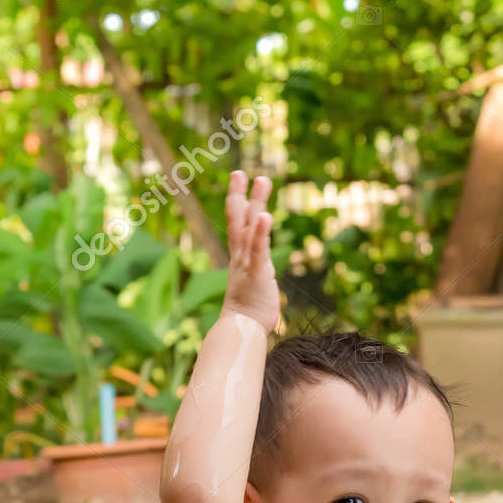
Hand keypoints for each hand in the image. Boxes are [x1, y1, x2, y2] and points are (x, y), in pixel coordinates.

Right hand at [221, 171, 278, 330]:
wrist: (241, 330)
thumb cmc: (249, 313)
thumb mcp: (253, 286)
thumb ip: (256, 273)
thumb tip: (260, 270)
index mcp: (240, 258)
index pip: (237, 225)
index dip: (237, 201)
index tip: (239, 180)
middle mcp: (241, 256)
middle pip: (238, 220)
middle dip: (240, 195)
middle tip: (240, 172)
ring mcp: (247, 263)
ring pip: (249, 228)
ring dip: (255, 203)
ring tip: (261, 181)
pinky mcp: (257, 273)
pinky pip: (258, 250)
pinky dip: (261, 232)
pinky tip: (265, 215)